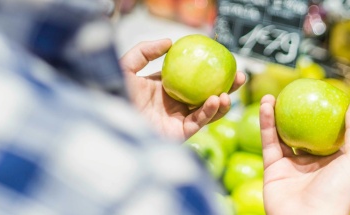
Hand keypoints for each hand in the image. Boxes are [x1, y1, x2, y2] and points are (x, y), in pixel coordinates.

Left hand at [119, 38, 244, 140]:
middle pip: (206, 94)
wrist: (110, 119)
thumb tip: (170, 41)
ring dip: (222, 102)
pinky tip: (216, 100)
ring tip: (229, 91)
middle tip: (239, 76)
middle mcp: (175, 104)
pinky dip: (210, 111)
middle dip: (225, 86)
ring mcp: (178, 119)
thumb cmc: (114, 93)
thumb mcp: (127, 66)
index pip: (193, 78)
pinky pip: (199, 121)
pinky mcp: (179, 133)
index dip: (209, 71)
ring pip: (207, 110)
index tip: (223, 60)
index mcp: (166, 88)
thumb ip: (145, 51)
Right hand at [260, 94, 349, 214]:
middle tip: (289, 94)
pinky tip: (265, 107)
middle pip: (300, 130)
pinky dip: (265, 124)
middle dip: (293, 112)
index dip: (319, 112)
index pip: (325, 131)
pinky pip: (268, 142)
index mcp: (332, 159)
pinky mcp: (272, 167)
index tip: (314, 93)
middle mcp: (310, 161)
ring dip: (274, 114)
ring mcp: (290, 164)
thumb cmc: (338, 192)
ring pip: (280, 134)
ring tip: (270, 96)